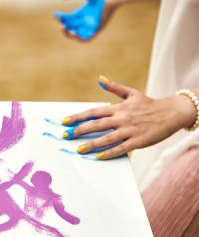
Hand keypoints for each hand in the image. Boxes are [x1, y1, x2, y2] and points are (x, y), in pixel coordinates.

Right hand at [54, 0, 114, 40]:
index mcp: (83, 12)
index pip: (69, 18)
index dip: (61, 18)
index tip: (55, 14)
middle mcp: (87, 20)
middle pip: (71, 27)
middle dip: (64, 27)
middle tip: (60, 24)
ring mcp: (92, 25)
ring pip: (77, 35)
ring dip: (69, 34)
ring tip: (64, 29)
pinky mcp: (97, 29)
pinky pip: (87, 38)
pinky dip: (79, 38)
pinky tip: (72, 33)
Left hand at [61, 76, 196, 159]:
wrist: (172, 112)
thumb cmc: (149, 104)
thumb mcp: (132, 93)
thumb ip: (114, 87)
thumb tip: (100, 79)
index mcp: (118, 108)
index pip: (93, 112)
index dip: (78, 117)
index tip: (65, 121)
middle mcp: (122, 118)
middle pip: (96, 125)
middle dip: (79, 130)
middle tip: (66, 135)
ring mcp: (130, 130)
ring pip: (107, 138)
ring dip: (91, 144)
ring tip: (78, 149)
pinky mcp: (138, 141)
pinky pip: (121, 148)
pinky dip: (110, 153)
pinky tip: (98, 157)